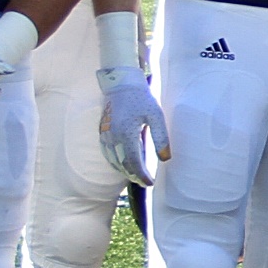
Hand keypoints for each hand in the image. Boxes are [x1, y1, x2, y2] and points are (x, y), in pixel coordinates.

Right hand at [98, 65, 169, 180]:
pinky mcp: (102, 132)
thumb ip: (161, 138)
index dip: (141, 175)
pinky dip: (115, 162)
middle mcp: (113, 137)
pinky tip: (123, 164)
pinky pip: (107, 153)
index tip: (150, 182)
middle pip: (122, 164)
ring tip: (136, 176)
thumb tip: (165, 159)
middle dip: (133, 175)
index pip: (133, 162)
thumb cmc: (141, 99)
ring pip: (112, 160)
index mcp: (127, 133)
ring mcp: (105, 135)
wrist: (121, 84)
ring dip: (124, 170)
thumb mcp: (156, 116)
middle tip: (144, 182)